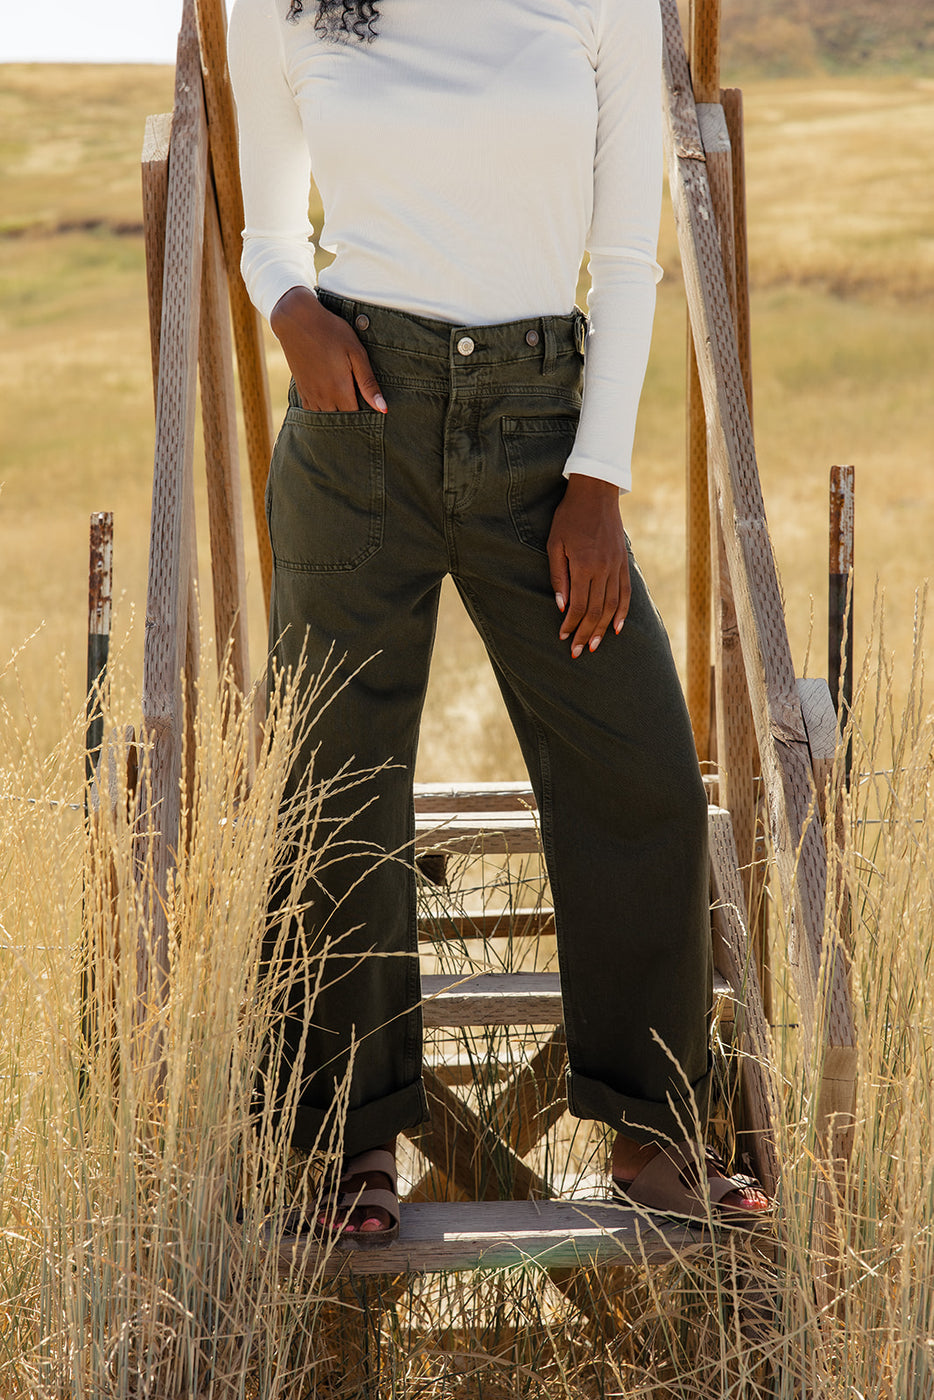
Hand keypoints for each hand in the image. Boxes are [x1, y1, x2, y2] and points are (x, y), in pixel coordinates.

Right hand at [269, 286, 386, 412]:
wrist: (297, 320)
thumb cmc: (331, 332)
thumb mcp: (356, 354)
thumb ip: (368, 384)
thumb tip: (383, 409)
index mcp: (340, 390)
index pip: (356, 417)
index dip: (366, 418)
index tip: (374, 412)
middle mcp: (323, 397)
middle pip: (341, 421)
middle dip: (352, 419)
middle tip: (363, 411)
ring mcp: (310, 395)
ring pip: (326, 418)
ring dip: (337, 417)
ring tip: (347, 407)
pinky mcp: (301, 390)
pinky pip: (312, 412)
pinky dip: (322, 412)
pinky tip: (331, 404)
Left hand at [547, 474, 630, 656]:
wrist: (596, 492)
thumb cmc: (569, 517)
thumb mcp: (555, 544)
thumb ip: (558, 577)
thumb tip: (561, 606)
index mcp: (584, 565)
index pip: (579, 605)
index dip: (571, 625)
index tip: (564, 638)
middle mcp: (603, 569)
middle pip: (596, 611)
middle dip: (586, 633)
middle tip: (579, 652)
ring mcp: (616, 566)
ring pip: (612, 606)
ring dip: (603, 629)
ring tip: (595, 646)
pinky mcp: (623, 562)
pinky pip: (625, 592)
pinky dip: (622, 612)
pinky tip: (617, 627)